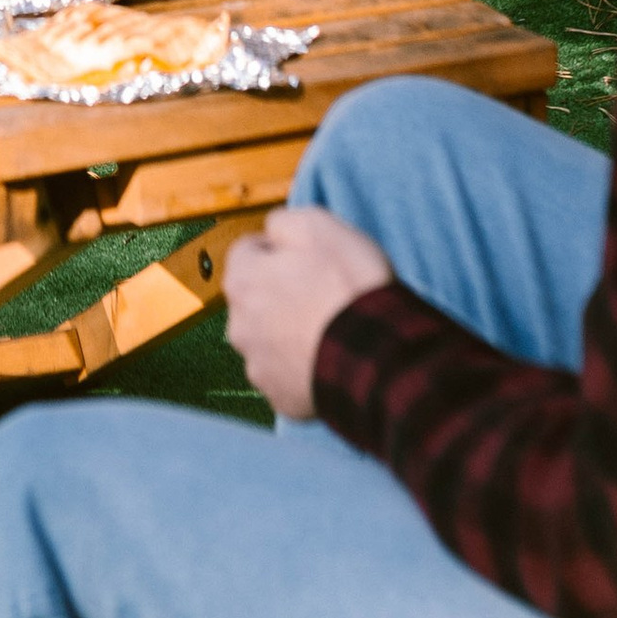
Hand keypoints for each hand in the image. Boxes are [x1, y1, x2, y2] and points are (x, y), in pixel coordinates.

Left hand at [223, 206, 392, 420]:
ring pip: (268, 337)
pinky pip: (285, 373)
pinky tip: (327, 355)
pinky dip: (300, 364)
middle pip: (255, 297)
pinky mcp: (280, 396)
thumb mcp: (319, 225)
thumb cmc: (348, 287)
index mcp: (243, 279)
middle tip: (321, 291)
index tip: (308, 256)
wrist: (378, 357)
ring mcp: (258, 364)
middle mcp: (238, 324)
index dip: (279, 249)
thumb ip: (283, 221)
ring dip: (288, 330)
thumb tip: (272, 230)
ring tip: (327, 326)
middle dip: (280, 291)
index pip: (247, 250)